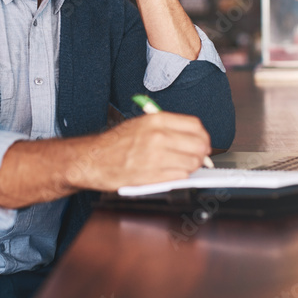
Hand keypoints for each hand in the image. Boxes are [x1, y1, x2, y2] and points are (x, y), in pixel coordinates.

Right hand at [70, 113, 211, 191]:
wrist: (94, 159)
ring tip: (184, 165)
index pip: (195, 125)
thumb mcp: (141, 123)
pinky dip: (180, 176)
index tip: (201, 141)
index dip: (202, 135)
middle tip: (198, 156)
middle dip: (202, 153)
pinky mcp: (153, 175)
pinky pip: (180, 176)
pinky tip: (172, 172)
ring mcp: (157, 157)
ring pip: (192, 162)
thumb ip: (167, 127)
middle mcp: (159, 137)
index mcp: (157, 120)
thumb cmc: (115, 143)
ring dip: (192, 166)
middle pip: (199, 144)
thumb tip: (191, 136)